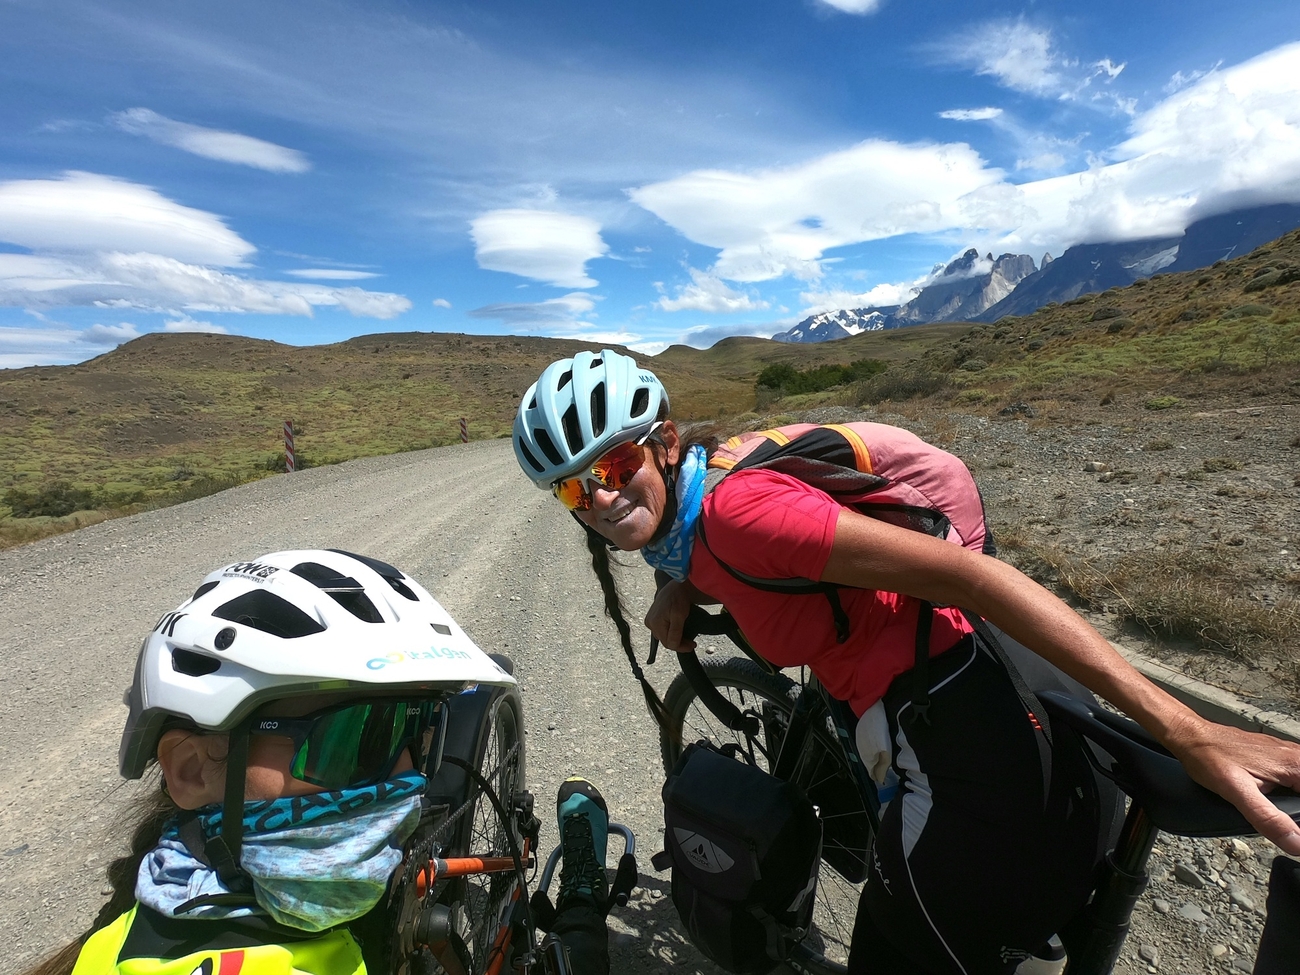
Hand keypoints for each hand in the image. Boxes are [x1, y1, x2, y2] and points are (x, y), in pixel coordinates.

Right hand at [645, 580, 699, 652]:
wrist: (677, 588)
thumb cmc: (678, 598)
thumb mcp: (679, 615)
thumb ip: (675, 632)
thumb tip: (673, 645)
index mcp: (655, 623)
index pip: (668, 643)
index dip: (681, 647)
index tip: (692, 646)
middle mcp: (650, 623)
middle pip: (665, 641)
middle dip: (679, 643)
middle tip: (691, 642)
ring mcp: (650, 621)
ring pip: (664, 636)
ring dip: (675, 638)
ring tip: (685, 636)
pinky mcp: (652, 619)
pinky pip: (662, 630)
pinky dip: (671, 632)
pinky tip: (678, 630)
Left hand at [1168, 715, 1299, 854]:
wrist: (1190, 736)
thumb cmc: (1209, 758)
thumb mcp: (1237, 793)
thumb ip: (1268, 819)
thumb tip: (1298, 844)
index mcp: (1295, 764)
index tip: (1296, 833)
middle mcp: (1297, 756)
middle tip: (1291, 830)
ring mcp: (1289, 755)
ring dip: (1298, 807)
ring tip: (1290, 822)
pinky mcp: (1279, 757)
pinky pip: (1298, 777)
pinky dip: (1295, 794)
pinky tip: (1287, 806)